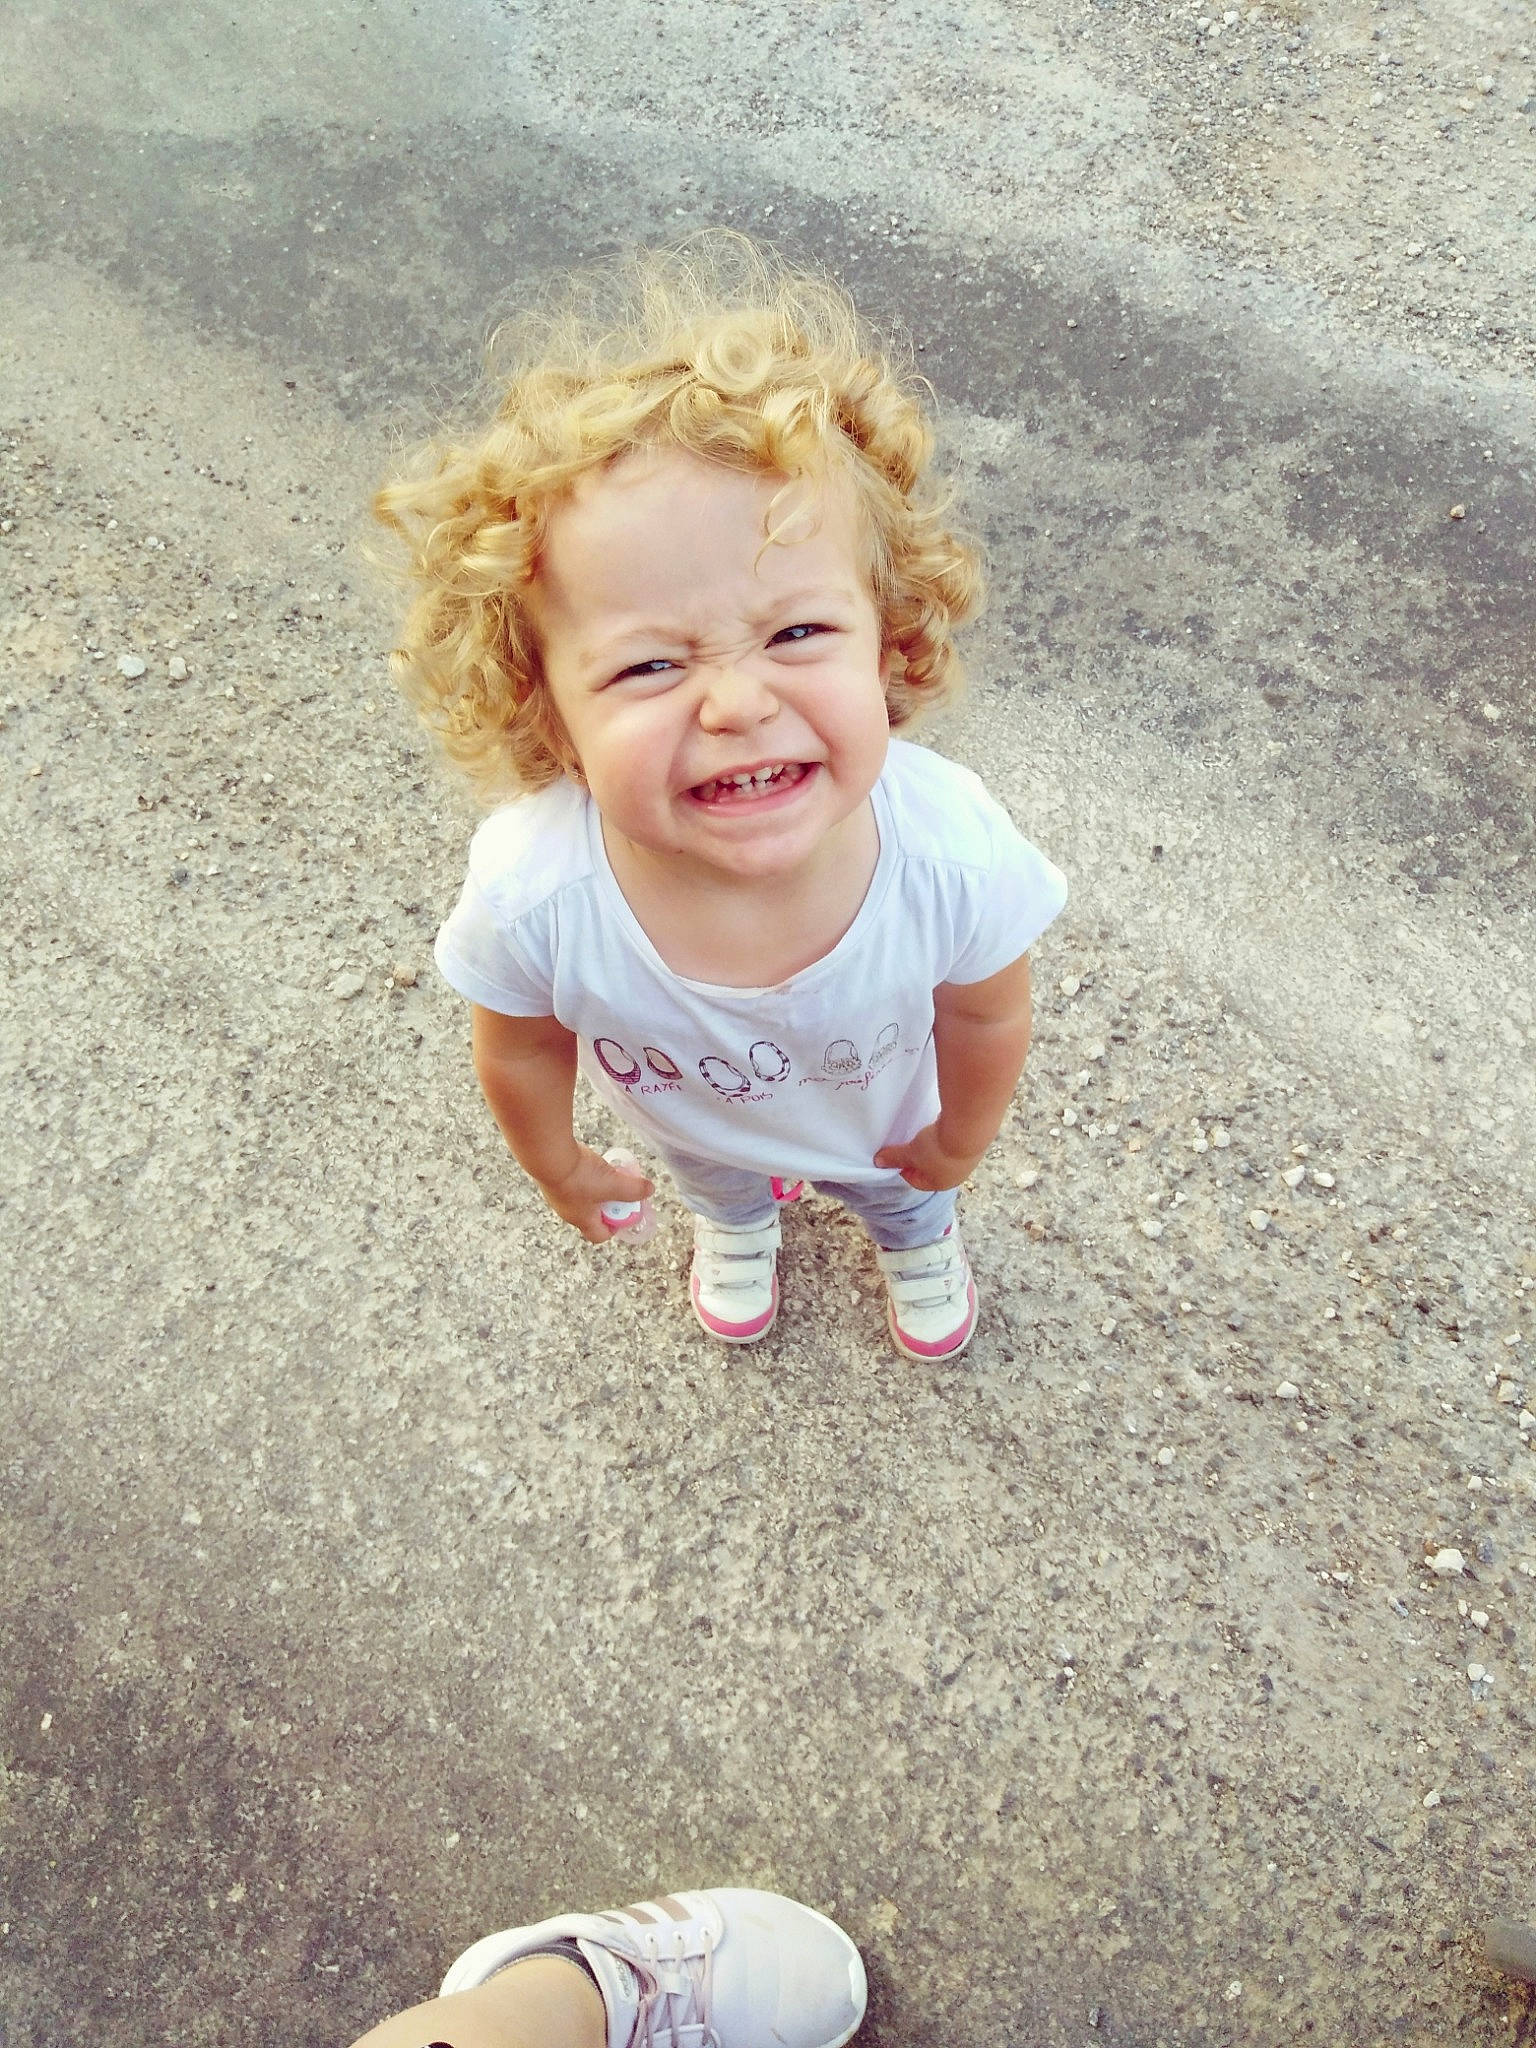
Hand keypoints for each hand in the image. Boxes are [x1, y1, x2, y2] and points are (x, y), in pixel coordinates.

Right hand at [535, 1146, 652, 1244]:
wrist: (548, 1156)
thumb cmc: (580, 1177)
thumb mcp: (614, 1184)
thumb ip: (633, 1189)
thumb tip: (649, 1190)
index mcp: (582, 1220)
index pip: (599, 1235)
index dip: (615, 1227)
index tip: (625, 1212)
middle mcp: (567, 1211)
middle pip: (592, 1214)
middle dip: (608, 1204)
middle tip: (619, 1188)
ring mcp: (557, 1194)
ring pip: (581, 1196)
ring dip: (596, 1188)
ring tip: (606, 1173)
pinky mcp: (552, 1177)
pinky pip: (571, 1181)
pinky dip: (583, 1175)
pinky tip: (589, 1163)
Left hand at [874, 1121, 985, 1191]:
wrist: (968, 1129)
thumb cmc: (937, 1149)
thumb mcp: (910, 1153)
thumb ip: (894, 1158)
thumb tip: (878, 1162)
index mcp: (939, 1184)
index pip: (916, 1180)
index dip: (904, 1167)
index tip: (897, 1154)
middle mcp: (957, 1176)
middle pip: (932, 1168)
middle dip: (921, 1157)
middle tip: (912, 1143)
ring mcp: (968, 1160)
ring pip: (946, 1155)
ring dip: (936, 1146)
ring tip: (928, 1133)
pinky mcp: (975, 1142)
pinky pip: (956, 1142)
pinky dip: (949, 1135)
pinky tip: (943, 1126)